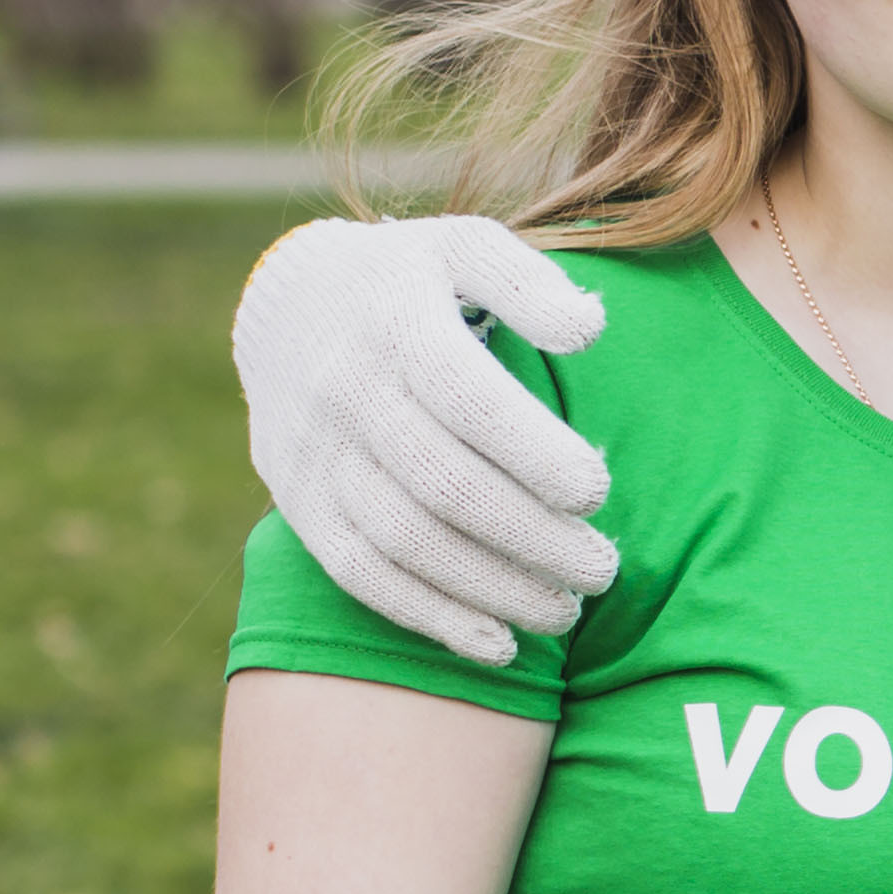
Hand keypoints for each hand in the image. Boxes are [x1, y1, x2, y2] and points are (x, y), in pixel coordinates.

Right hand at [234, 214, 617, 663]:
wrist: (288, 307)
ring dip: (493, 588)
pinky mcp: (301, 504)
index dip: (533, 452)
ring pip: (406, 542)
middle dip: (533, 538)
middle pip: (444, 485)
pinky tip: (501, 645)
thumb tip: (589, 328)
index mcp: (396, 322)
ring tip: (568, 613)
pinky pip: (363, 576)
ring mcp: (317, 455)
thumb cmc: (413, 282)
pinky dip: (432, 618)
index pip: (466, 398)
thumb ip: (529, 280)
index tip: (596, 493)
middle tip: (604, 570)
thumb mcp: (465, 248)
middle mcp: (347, 392)